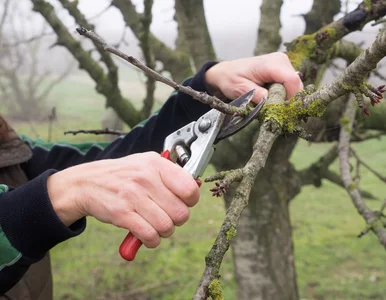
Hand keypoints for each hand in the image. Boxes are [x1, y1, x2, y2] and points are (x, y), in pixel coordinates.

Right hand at [47, 152, 198, 247]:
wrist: (87, 183)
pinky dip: (152, 240)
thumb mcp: (146, 163)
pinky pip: (149, 235)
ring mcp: (133, 196)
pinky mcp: (122, 214)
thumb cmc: (122, 175)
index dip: (190, 201)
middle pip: (181, 213)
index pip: (190, 189)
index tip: (182, 202)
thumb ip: (170, 173)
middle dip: (177, 220)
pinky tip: (147, 234)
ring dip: (164, 232)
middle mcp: (146, 178)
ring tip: (156, 225)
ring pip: (167, 227)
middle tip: (167, 216)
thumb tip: (195, 188)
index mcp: (156, 164)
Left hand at [205, 52, 303, 102]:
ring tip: (268, 102)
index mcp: (271, 63)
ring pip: (294, 87)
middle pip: (296, 86)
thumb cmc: (231, 79)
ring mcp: (284, 64)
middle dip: (286, 100)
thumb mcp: (242, 90)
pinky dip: (282, 95)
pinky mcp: (283, 70)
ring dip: (284, 98)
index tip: (279, 110)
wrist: (226, 72)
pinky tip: (270, 97)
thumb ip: (259, 97)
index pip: (293, 81)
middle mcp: (281, 60)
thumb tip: (274, 106)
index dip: (290, 99)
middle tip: (271, 109)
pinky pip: (290, 86)